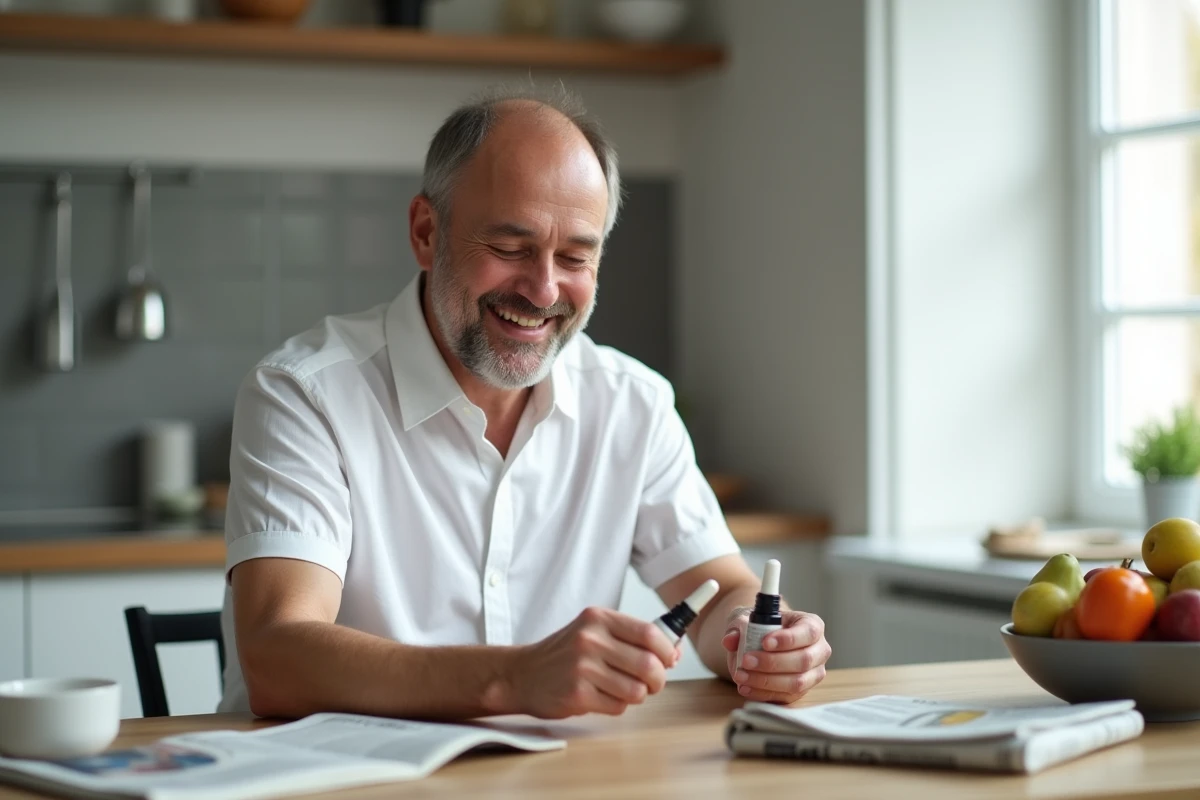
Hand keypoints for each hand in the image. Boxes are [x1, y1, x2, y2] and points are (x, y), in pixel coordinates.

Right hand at [511, 607, 678, 718]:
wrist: (523, 674)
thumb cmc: (566, 654)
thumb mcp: (594, 632)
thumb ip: (632, 638)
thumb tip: (675, 651)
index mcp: (598, 618)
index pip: (649, 633)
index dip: (668, 650)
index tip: (669, 660)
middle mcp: (590, 639)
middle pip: (649, 664)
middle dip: (658, 679)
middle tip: (652, 683)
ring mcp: (583, 667)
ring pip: (637, 690)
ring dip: (637, 695)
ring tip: (622, 690)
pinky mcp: (577, 694)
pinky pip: (619, 707)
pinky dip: (617, 706)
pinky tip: (602, 697)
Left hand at [722, 609, 830, 703]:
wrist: (760, 643)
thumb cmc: (760, 627)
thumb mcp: (748, 619)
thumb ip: (738, 627)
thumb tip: (729, 640)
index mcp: (812, 626)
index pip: (808, 632)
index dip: (788, 639)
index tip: (764, 642)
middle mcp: (818, 651)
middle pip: (804, 660)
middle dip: (772, 662)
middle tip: (746, 660)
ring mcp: (813, 674)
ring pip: (797, 683)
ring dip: (766, 680)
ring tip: (741, 675)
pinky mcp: (801, 692)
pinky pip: (786, 697)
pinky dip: (763, 694)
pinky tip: (745, 687)